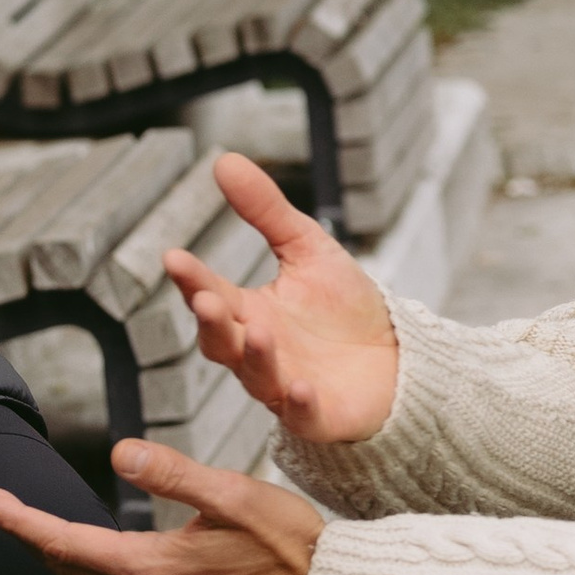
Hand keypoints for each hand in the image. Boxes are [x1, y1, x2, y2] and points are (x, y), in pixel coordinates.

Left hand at [0, 447, 324, 574]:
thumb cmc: (287, 538)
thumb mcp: (233, 492)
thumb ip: (174, 472)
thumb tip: (119, 450)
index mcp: (153, 568)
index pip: (65, 544)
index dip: (18, 522)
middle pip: (64, 568)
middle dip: (24, 536)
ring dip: (50, 556)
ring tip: (25, 525)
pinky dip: (81, 573)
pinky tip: (83, 556)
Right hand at [169, 157, 400, 445]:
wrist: (399, 359)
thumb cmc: (346, 309)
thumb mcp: (308, 248)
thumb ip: (265, 211)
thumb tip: (223, 160)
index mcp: (250, 314)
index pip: (212, 295)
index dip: (193, 280)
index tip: (174, 257)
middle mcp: (259, 352)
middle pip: (223, 343)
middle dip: (214, 322)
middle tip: (208, 298)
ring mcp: (286, 386)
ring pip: (258, 377)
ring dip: (256, 356)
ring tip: (260, 331)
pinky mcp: (319, 415)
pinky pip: (304, 414)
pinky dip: (301, 404)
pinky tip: (303, 387)